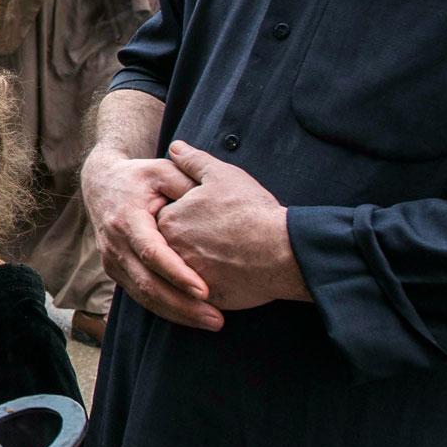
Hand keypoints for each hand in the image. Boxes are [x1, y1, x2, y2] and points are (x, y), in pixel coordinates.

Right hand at [82, 147, 219, 330]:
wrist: (100, 185)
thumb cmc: (138, 178)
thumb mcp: (162, 171)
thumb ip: (188, 184)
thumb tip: (215, 201)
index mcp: (126, 220)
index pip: (152, 253)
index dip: (177, 274)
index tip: (204, 290)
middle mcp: (115, 245)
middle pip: (147, 285)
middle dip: (183, 306)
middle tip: (217, 319)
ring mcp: (112, 262)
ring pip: (144, 298)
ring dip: (178, 314)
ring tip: (212, 322)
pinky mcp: (116, 272)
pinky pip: (141, 297)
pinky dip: (167, 309)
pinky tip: (193, 316)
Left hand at [157, 142, 310, 312]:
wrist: (282, 251)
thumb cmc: (252, 211)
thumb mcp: (222, 175)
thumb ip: (194, 162)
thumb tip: (175, 147)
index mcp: (169, 221)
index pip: (164, 219)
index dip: (185, 217)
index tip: (205, 218)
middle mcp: (170, 251)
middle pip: (169, 248)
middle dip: (186, 245)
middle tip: (215, 240)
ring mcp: (185, 278)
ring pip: (180, 275)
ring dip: (193, 270)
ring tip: (220, 263)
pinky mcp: (204, 300)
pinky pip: (196, 298)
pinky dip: (204, 292)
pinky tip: (223, 284)